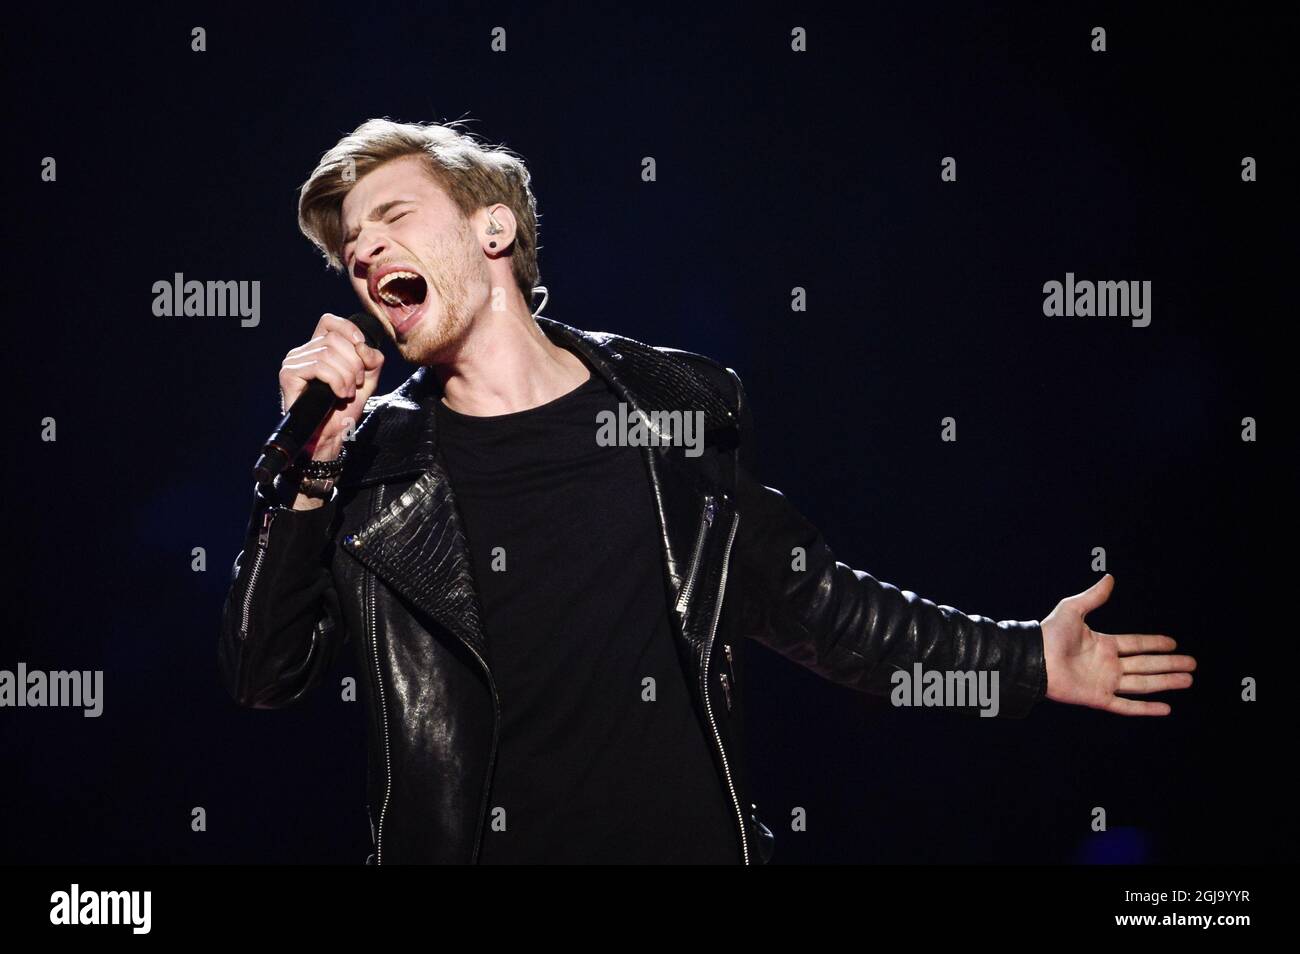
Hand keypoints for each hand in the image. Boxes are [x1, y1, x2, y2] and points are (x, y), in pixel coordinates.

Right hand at [278, 313, 384, 457]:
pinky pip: (318, 367)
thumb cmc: (344, 408)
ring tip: (347, 393)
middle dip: (354, 363)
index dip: (349, 330)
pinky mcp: (288, 375)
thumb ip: (372, 359)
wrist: (330, 435)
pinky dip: (336, 381)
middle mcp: (303, 352)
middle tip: (356, 383)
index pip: (329, 322)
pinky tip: (339, 394)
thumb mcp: (367, 379)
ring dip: (347, 375)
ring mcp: (293, 363)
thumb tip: (363, 346)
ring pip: (327, 353)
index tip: (361, 348)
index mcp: (318, 348)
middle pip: (334, 340)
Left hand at [1040, 574, 1194, 715]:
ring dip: (1166, 682)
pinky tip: (1166, 707)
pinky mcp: (1099, 698)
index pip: (1136, 644)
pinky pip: (1127, 705)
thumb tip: (1109, 578)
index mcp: (1103, 644)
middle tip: (1192, 664)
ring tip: (1188, 680)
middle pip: (1146, 664)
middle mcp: (1107, 664)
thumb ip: (1093, 597)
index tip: (1174, 643)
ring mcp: (1105, 682)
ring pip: (1143, 684)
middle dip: (1169, 664)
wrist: (1034, 658)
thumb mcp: (1073, 610)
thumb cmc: (1049, 634)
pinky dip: (1147, 708)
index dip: (1155, 643)